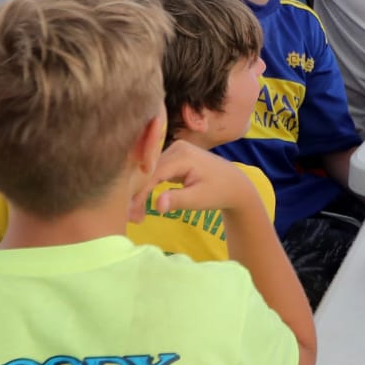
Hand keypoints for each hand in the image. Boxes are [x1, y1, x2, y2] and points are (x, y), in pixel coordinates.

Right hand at [131, 141, 255, 222]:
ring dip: (141, 191)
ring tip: (135, 213)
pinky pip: (155, 170)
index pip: (153, 173)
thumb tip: (157, 205)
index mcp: (183, 155)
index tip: (131, 214)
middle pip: (149, 171)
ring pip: (150, 171)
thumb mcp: (199, 199)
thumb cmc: (218, 192)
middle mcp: (177, 147)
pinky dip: (148, 186)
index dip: (139, 193)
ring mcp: (175, 149)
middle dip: (137, 194)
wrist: (234, 184)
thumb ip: (178, 200)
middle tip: (131, 218)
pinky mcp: (174, 156)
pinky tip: (140, 202)